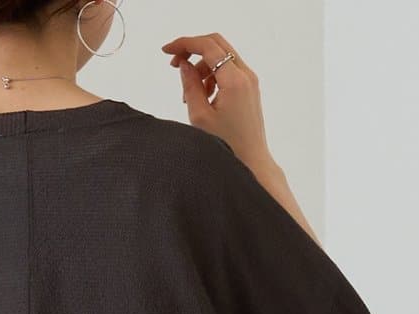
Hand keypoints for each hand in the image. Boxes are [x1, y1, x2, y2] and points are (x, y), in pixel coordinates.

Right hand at [162, 32, 270, 169]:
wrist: (251, 164)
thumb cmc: (227, 148)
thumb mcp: (200, 117)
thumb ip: (190, 86)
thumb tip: (183, 65)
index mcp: (235, 81)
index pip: (208, 46)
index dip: (184, 43)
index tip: (166, 51)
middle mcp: (246, 75)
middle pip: (216, 44)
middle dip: (192, 49)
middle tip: (174, 64)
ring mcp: (249, 81)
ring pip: (221, 57)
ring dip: (201, 67)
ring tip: (190, 94)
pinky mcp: (249, 88)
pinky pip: (227, 70)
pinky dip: (211, 76)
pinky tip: (203, 96)